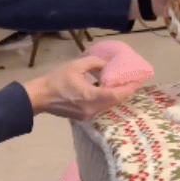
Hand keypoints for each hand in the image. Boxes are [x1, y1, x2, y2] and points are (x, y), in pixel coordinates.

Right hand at [23, 56, 137, 120]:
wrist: (40, 96)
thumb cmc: (57, 80)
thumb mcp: (76, 65)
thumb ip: (95, 63)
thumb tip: (106, 66)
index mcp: (91, 97)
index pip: (116, 94)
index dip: (129, 88)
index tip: (139, 80)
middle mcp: (92, 109)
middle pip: (115, 101)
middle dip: (126, 92)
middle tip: (133, 81)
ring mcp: (88, 115)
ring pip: (108, 106)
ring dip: (116, 96)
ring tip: (124, 84)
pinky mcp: (84, 117)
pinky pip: (101, 108)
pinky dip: (107, 99)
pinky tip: (108, 90)